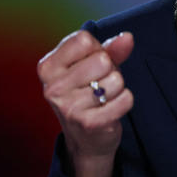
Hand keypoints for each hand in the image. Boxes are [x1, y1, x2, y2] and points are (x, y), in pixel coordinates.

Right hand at [37, 30, 135, 176]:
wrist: (86, 138)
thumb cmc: (88, 92)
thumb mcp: (94, 66)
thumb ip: (111, 48)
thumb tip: (128, 38)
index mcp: (48, 67)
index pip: (84, 40)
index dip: (97, 49)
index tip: (90, 64)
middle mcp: (53, 87)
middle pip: (102, 60)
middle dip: (110, 69)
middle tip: (99, 83)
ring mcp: (69, 107)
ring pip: (116, 80)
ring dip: (117, 87)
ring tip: (104, 97)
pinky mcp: (89, 124)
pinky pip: (125, 99)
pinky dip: (125, 101)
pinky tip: (110, 109)